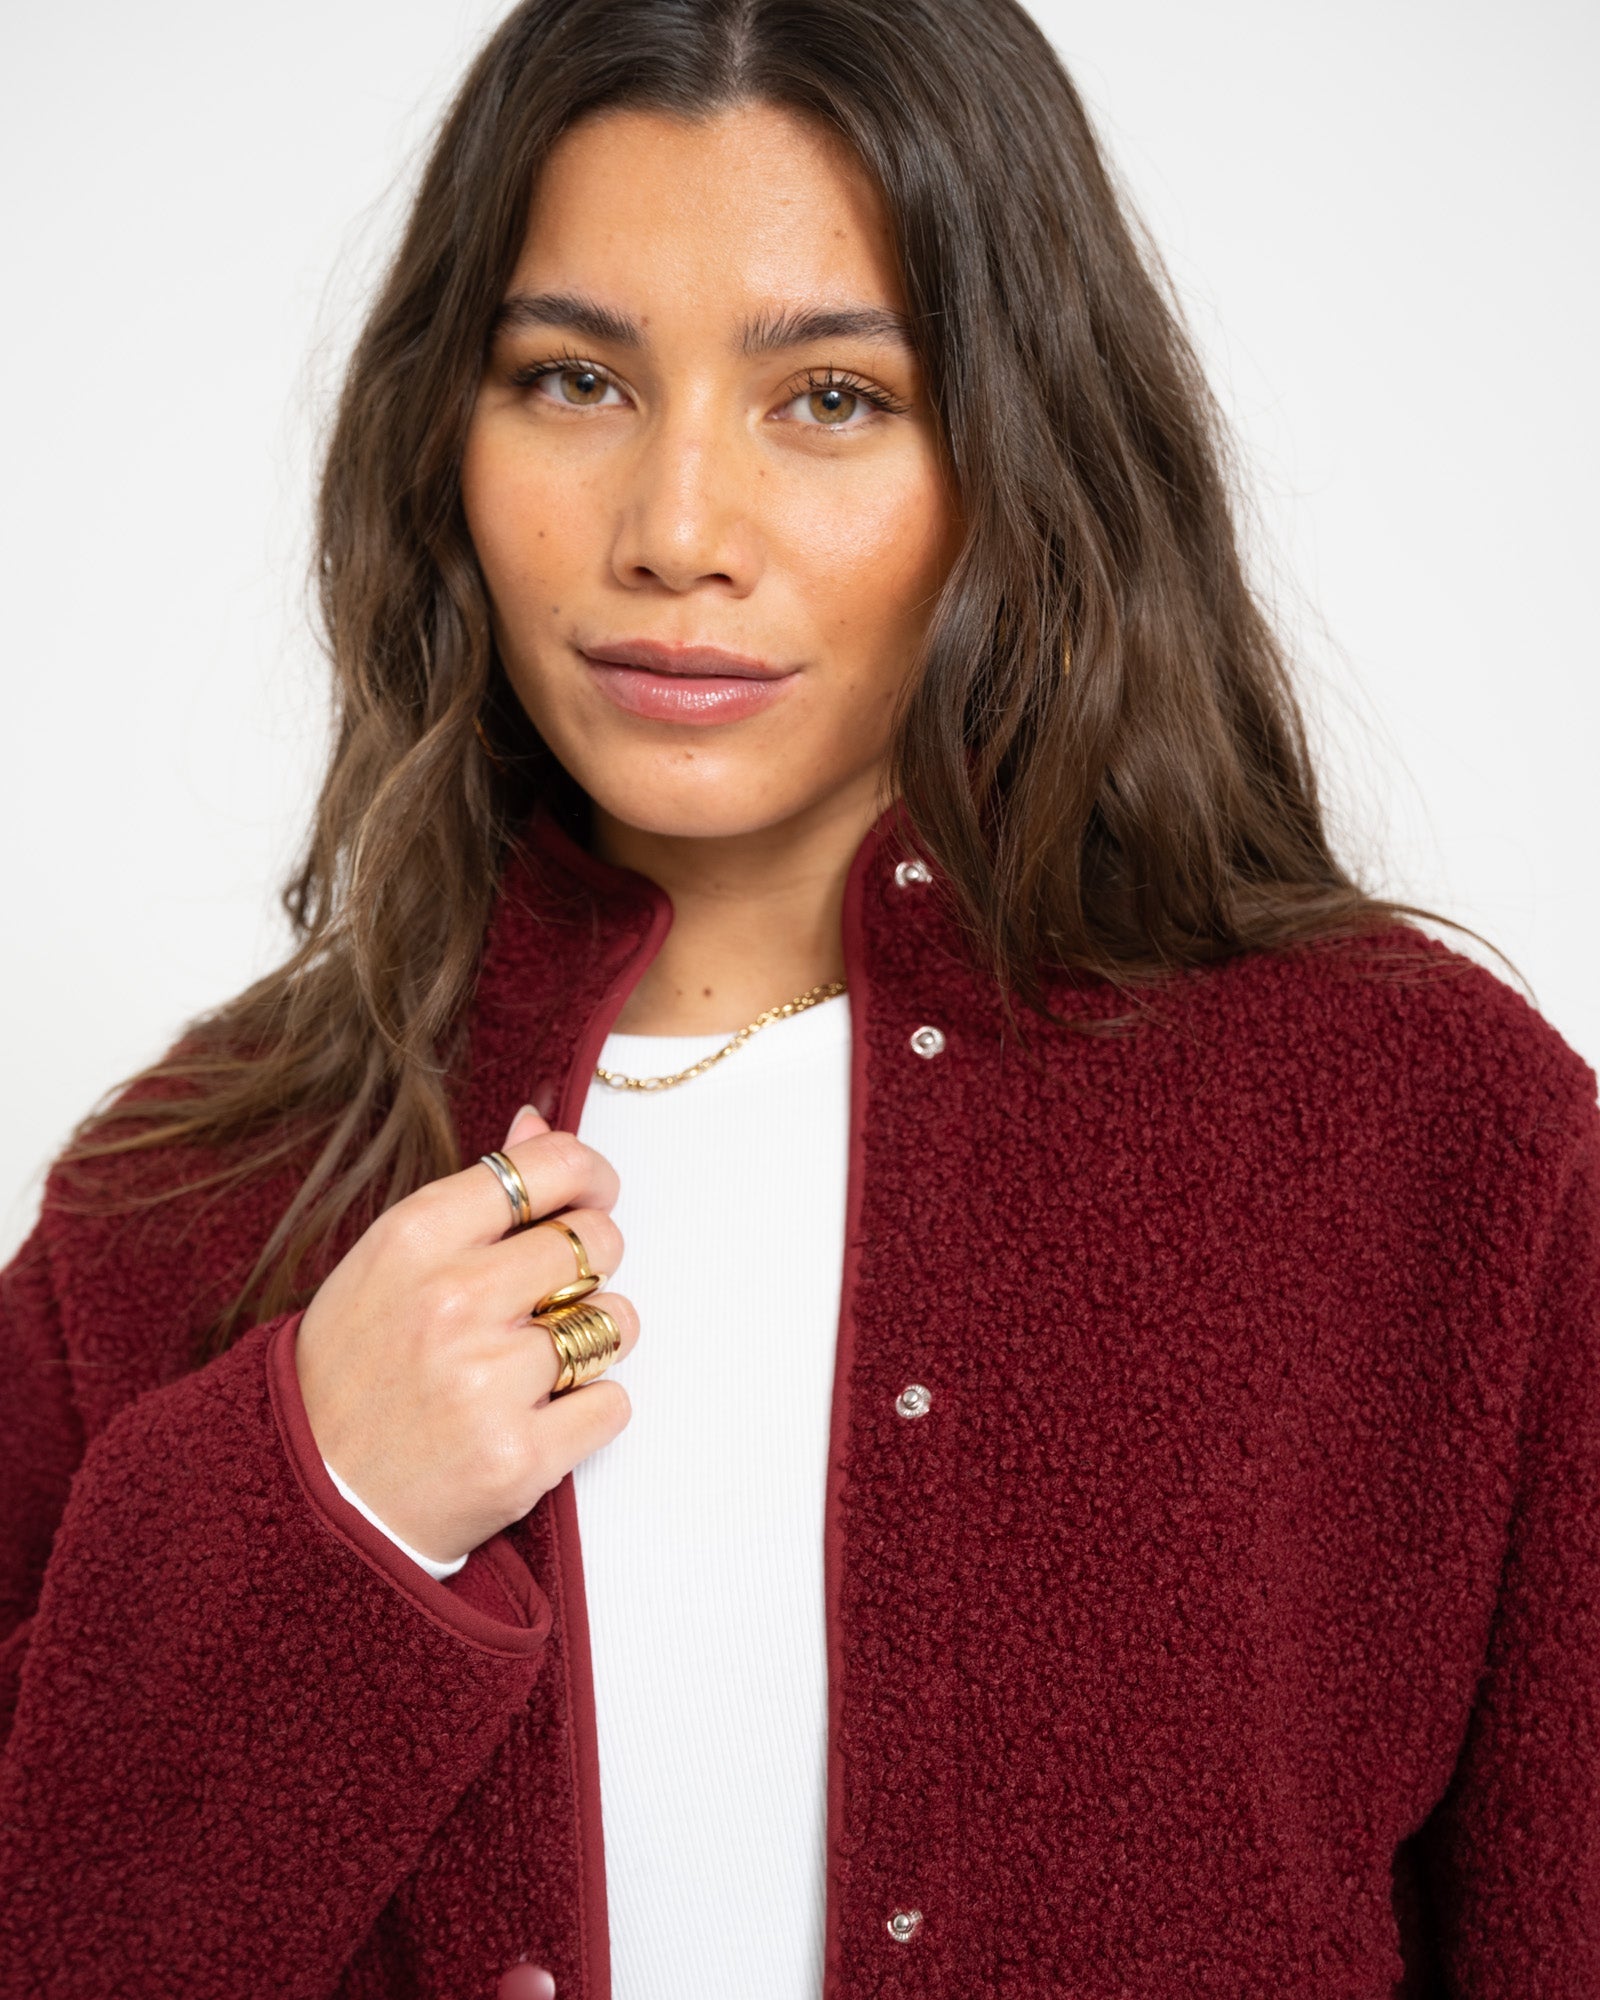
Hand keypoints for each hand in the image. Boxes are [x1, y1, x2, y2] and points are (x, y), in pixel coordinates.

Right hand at [294, 1105, 635, 1564]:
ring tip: (528, 1366)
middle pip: (596, 1241)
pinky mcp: (519, 1456)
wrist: (311, 1502)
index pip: (546, 1167)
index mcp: (414, 1239)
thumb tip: (538, 1121)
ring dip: (590, 1342)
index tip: (591, 1194)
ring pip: (615, 1323)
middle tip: (552, 1294)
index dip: (588, 1175)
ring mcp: (488, 1381)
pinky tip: (529, 1418)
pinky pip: (612, 1403)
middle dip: (591, 1263)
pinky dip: (585, 1412)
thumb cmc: (351, 1373)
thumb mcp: (389, 1263)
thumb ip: (472, 1195)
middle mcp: (453, 1301)